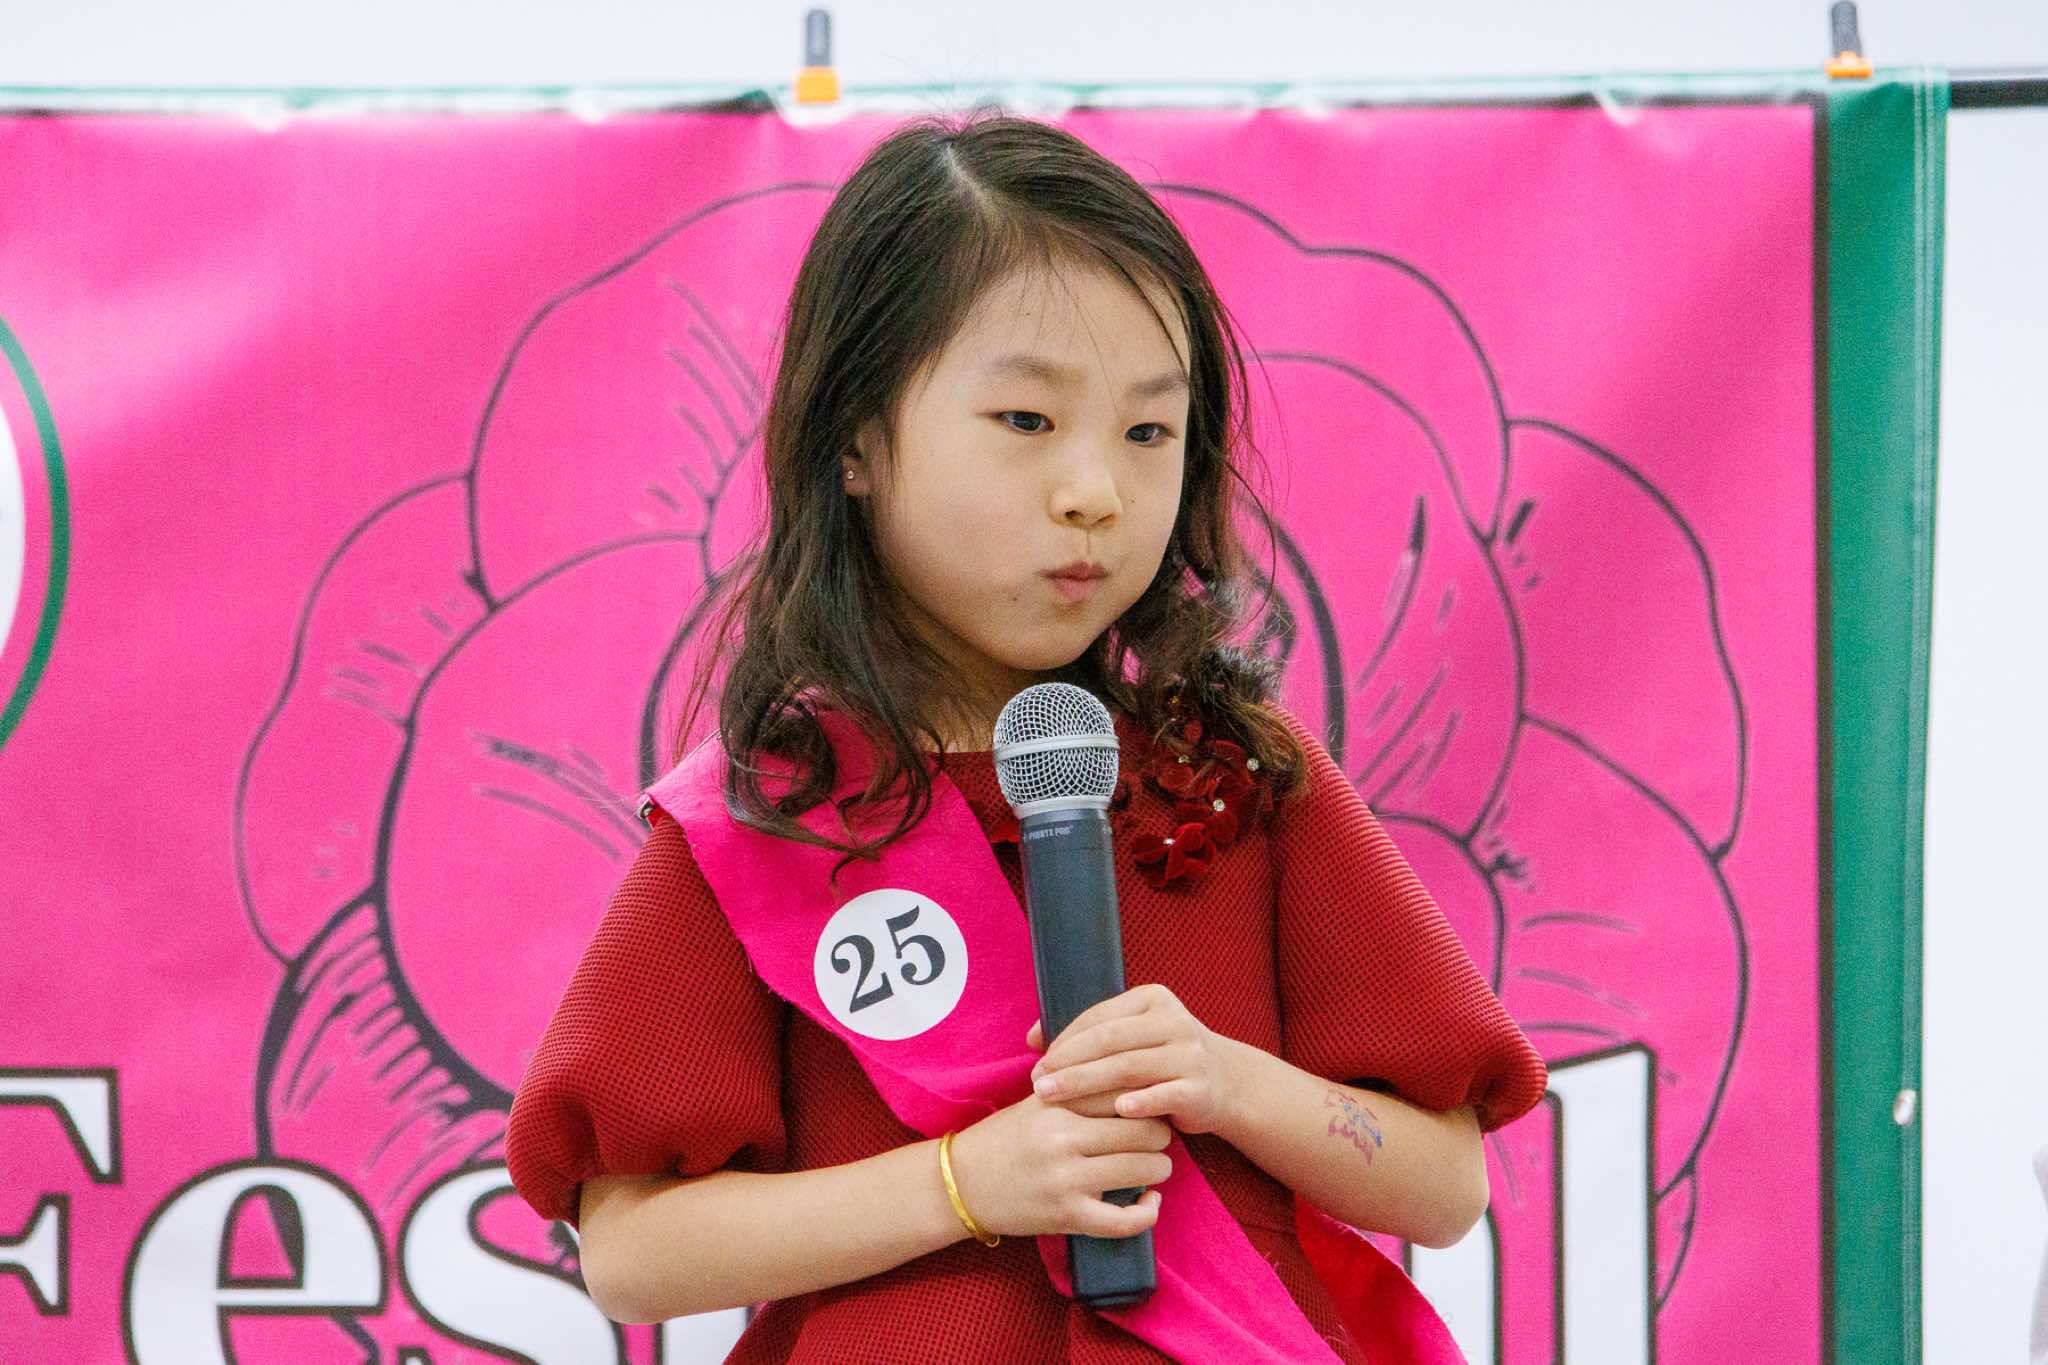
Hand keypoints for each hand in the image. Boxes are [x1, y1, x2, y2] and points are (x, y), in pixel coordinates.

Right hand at [947, 1092, 1170, 1240]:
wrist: (960, 1183)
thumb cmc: (1004, 1137)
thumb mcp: (1037, 1100)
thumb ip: (1080, 1088)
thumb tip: (1134, 1081)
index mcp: (1057, 1103)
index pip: (1124, 1091)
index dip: (1148, 1096)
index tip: (1152, 1102)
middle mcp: (1063, 1138)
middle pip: (1144, 1131)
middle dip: (1160, 1135)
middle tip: (1157, 1137)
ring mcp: (1066, 1179)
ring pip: (1142, 1170)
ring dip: (1158, 1169)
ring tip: (1154, 1166)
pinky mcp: (1066, 1216)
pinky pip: (1123, 1220)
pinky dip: (1146, 1214)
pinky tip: (1150, 1202)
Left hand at [1025, 982, 1244, 1135]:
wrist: (1226, 1082)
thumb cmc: (1162, 1059)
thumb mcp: (1133, 1037)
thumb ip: (1090, 1034)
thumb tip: (1032, 1038)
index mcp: (1153, 999)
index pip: (1100, 1017)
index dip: (1065, 1038)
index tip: (1037, 1061)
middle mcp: (1174, 1021)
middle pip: (1111, 1041)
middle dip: (1070, 1063)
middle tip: (1038, 1083)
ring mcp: (1190, 1054)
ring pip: (1130, 1067)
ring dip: (1088, 1084)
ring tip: (1056, 1099)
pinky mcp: (1201, 1088)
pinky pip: (1166, 1095)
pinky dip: (1141, 1102)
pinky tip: (1116, 1111)